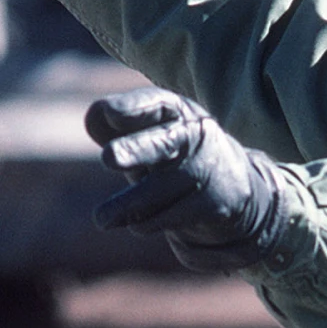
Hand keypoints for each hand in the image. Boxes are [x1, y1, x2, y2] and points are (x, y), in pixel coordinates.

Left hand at [87, 89, 286, 271]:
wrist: (230, 188)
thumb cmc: (170, 155)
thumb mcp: (144, 134)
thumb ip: (114, 123)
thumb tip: (97, 116)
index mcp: (176, 111)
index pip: (154, 104)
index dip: (132, 108)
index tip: (109, 113)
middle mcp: (195, 135)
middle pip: (163, 143)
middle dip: (136, 150)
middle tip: (108, 157)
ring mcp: (206, 170)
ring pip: (155, 192)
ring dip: (124, 206)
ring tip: (102, 219)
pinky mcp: (214, 205)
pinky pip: (167, 218)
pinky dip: (145, 223)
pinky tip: (137, 223)